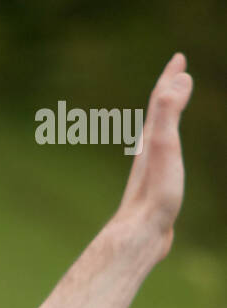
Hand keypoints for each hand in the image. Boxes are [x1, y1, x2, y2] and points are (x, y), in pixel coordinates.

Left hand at [115, 52, 192, 259]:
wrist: (139, 236)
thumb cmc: (154, 194)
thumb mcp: (165, 146)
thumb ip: (169, 113)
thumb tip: (181, 78)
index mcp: (150, 140)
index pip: (159, 100)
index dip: (170, 77)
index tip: (179, 58)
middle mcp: (146, 153)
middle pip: (156, 115)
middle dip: (167, 91)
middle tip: (178, 74)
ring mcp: (149, 172)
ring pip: (157, 137)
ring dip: (165, 119)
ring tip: (172, 111)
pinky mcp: (154, 190)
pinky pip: (161, 160)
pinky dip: (167, 149)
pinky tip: (167, 160)